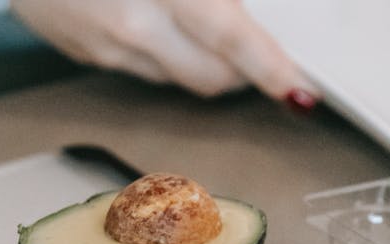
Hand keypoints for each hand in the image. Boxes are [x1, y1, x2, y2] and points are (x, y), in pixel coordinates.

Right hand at [9, 0, 318, 104]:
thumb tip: (241, 7)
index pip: (232, 38)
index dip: (272, 68)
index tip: (299, 90)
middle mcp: (135, 23)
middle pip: (212, 78)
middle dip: (242, 71)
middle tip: (255, 51)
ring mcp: (109, 46)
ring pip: (180, 79)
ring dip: (202, 62)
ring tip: (196, 24)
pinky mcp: (90, 56)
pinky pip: (144, 71)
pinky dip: (162, 54)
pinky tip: (155, 22)